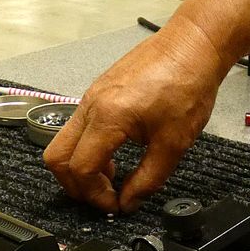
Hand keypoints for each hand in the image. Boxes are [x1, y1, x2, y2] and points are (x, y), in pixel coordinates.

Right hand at [44, 15, 232, 212]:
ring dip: (82, 166)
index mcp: (108, 117)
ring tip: (113, 174)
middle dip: (76, 185)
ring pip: (64, 142)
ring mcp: (91, 96)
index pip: (81, 169)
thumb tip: (129, 203)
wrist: (192, 46)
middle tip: (104, 196)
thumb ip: (147, 180)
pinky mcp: (97, 92)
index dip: (95, 195)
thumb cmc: (188, 85)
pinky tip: (115, 153)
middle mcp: (91, 104)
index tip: (115, 204)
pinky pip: (78, 127)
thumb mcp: (173, 144)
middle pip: (57, 157)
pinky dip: (88, 148)